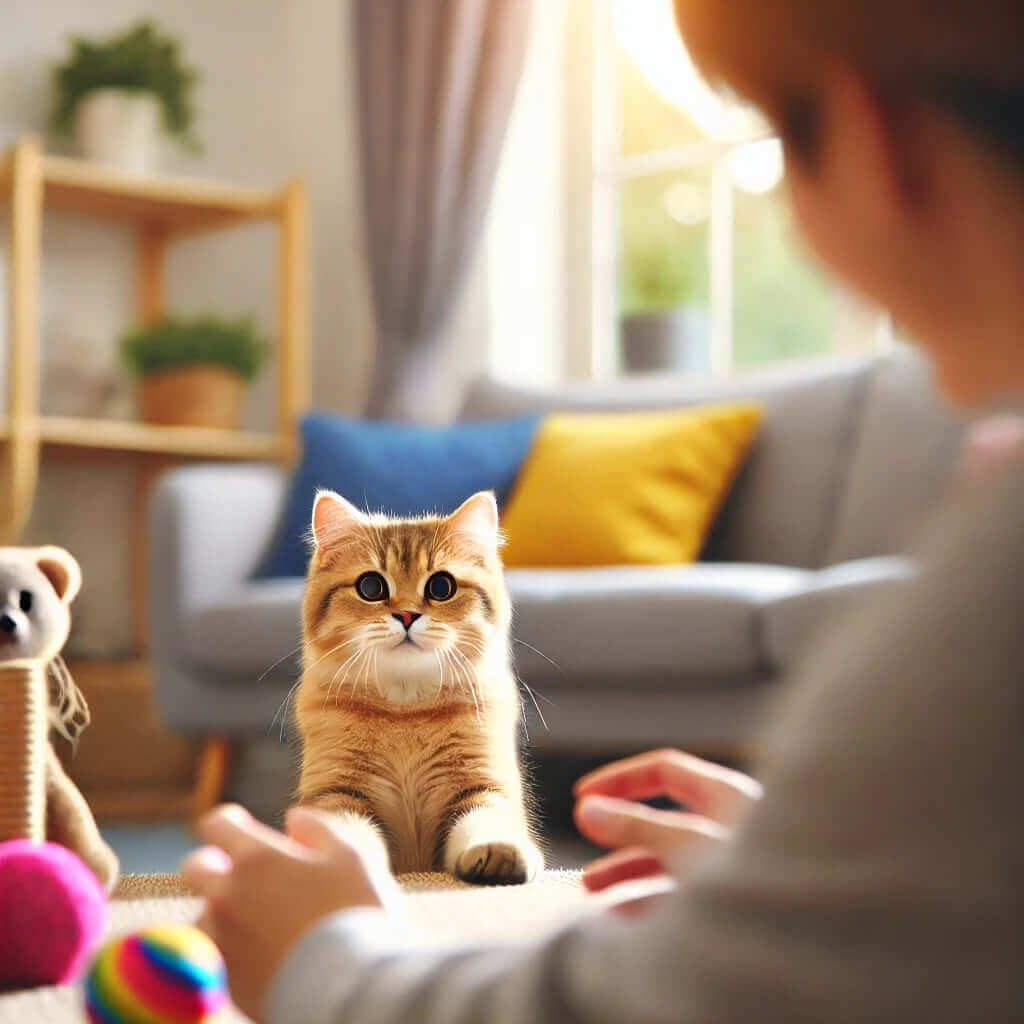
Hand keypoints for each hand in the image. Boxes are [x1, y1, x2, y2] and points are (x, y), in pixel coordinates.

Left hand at [182, 803, 399, 1022]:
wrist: (349, 992)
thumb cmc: (354, 914)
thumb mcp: (349, 856)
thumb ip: (317, 828)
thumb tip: (293, 818)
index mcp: (256, 859)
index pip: (217, 824)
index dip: (230, 822)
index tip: (243, 827)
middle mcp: (227, 896)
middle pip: (195, 867)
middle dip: (214, 864)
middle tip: (246, 874)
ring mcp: (220, 941)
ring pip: (201, 914)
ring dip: (221, 910)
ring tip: (261, 921)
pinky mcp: (223, 981)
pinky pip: (213, 954)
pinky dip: (230, 947)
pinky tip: (264, 952)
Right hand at [573, 749, 760, 908]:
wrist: (812, 939)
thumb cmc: (758, 877)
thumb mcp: (685, 844)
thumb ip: (635, 827)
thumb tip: (588, 809)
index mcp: (725, 796)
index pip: (665, 771)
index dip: (621, 779)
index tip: (583, 796)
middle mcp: (728, 827)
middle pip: (662, 820)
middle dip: (619, 834)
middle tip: (584, 843)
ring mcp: (731, 867)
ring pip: (669, 862)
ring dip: (628, 873)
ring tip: (593, 891)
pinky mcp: (731, 905)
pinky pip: (683, 896)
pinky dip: (649, 901)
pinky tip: (622, 916)